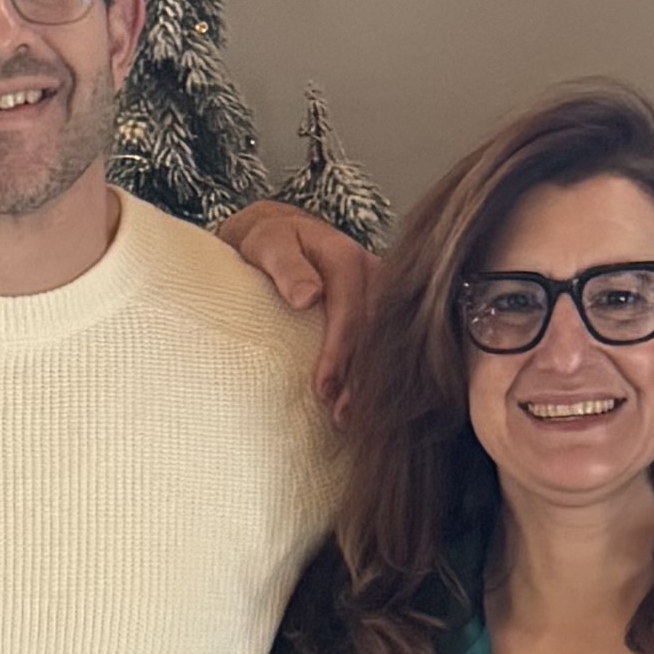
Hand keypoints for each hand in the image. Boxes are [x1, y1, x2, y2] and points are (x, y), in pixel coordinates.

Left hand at [212, 201, 380, 409]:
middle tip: (340, 416)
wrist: (283, 235)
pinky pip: (384, 343)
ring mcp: (381, 293)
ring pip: (385, 342)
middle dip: (359, 377)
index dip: (339, 353)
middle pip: (374, 332)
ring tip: (348, 418)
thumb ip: (286, 267)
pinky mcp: (381, 309)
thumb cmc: (271, 243)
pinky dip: (374, 375)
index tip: (323, 389)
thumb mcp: (268, 245)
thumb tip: (307, 297)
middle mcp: (373, 274)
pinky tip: (362, 403)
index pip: (349, 310)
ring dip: (369, 381)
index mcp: (347, 258)